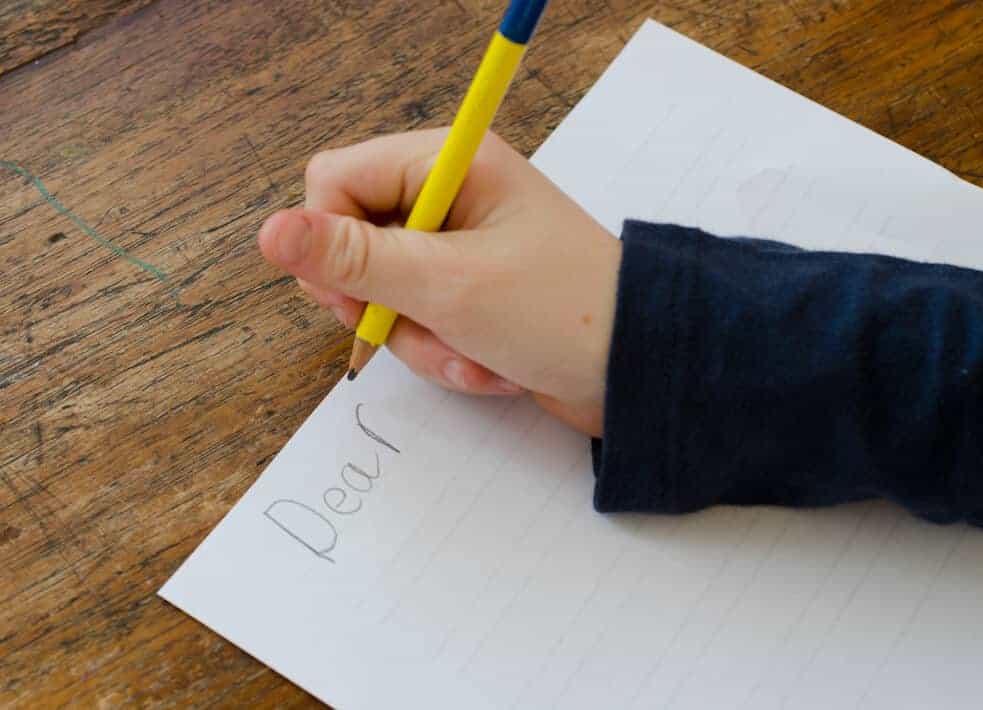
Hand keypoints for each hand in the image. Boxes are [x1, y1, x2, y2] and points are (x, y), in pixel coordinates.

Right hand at [257, 129, 620, 436]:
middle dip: (381, 303)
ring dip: (422, 341)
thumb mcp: (448, 285)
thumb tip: (270, 232)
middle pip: (354, 241)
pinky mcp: (471, 294)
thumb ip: (355, 259)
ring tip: (473, 356)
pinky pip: (422, 323)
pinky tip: (489, 369)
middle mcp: (451, 197)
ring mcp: (460, 249)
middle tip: (419, 325)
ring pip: (385, 294)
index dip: (327, 239)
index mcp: (450, 164)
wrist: (640, 372)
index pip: (335, 179)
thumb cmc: (559, 313)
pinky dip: (446, 355)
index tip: (351, 293)